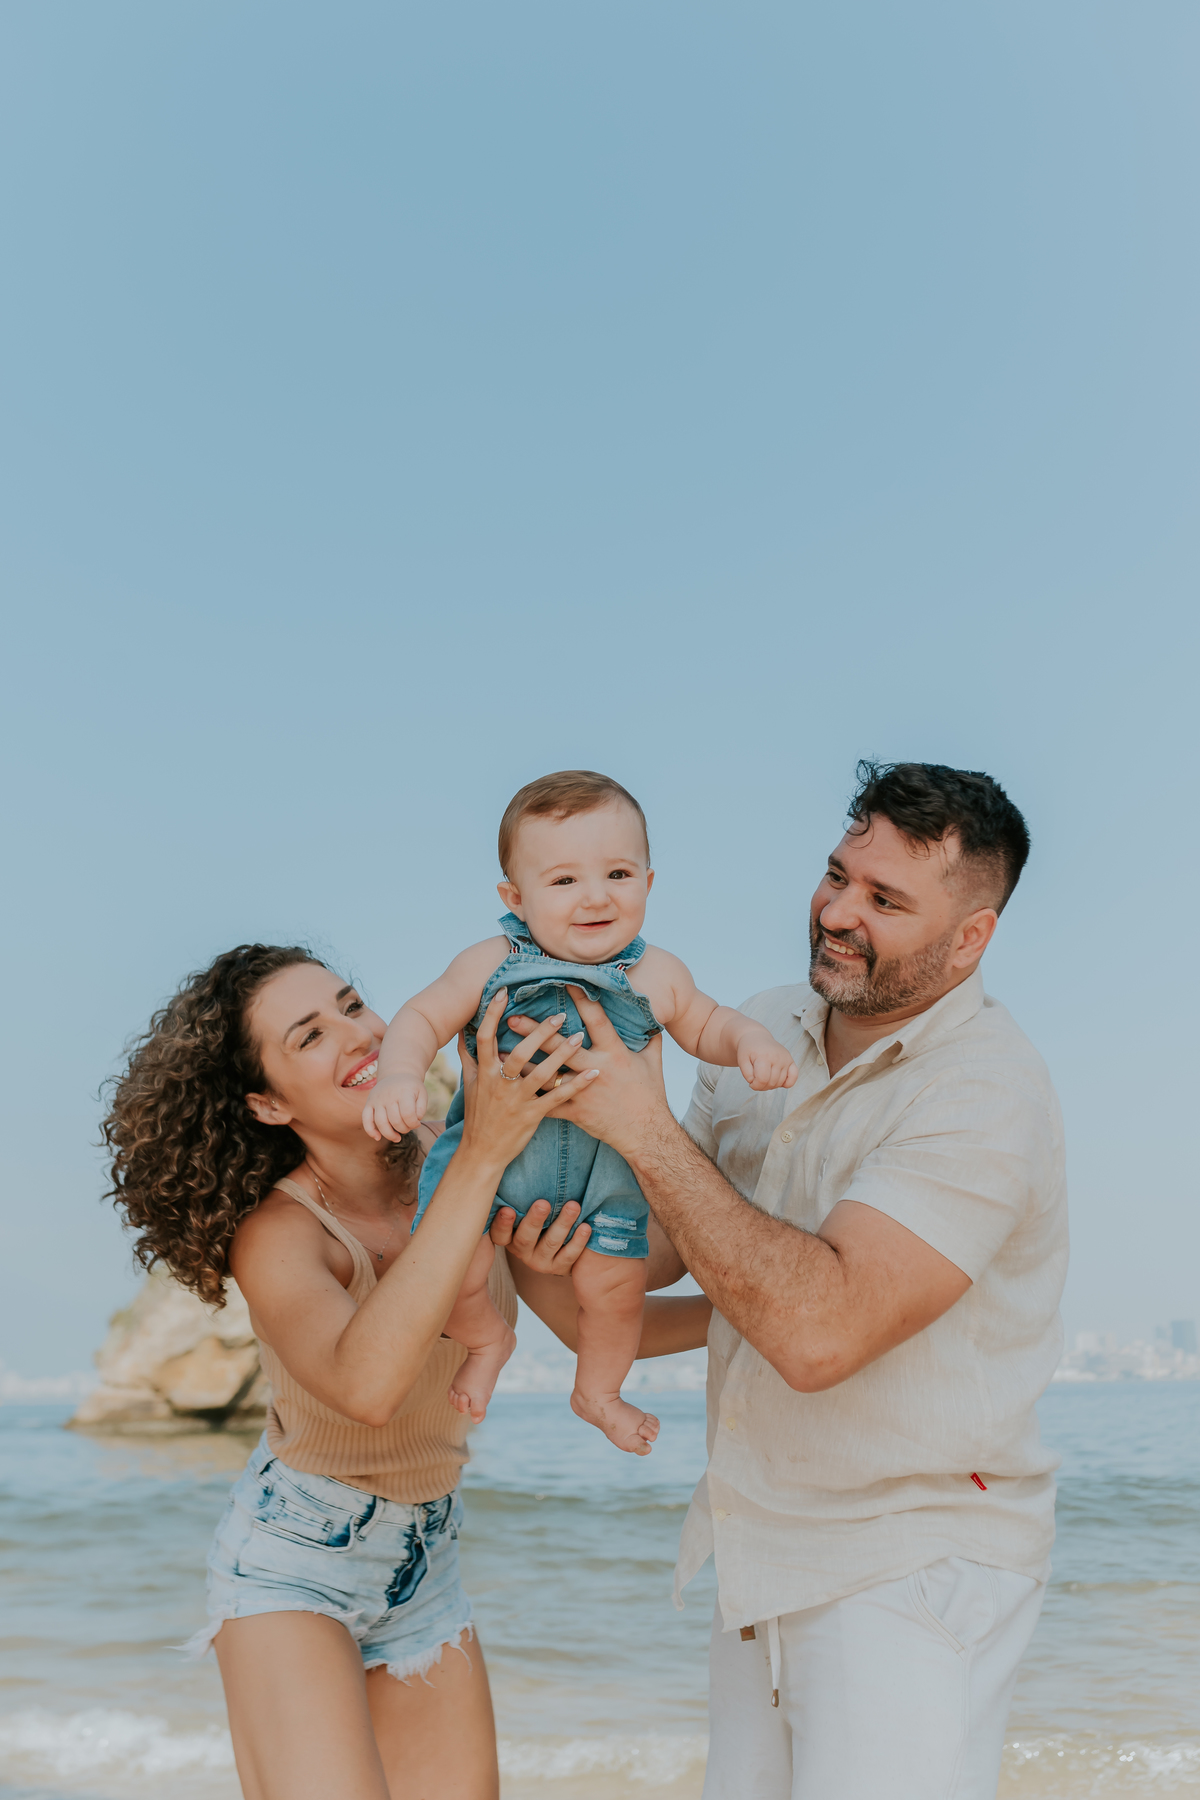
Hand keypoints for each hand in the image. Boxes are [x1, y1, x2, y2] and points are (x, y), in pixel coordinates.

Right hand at [362, 1075, 427, 1141]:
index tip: (417, 1123)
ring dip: (390, 1134)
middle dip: (404, 1129)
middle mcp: (388, 1095)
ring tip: (397, 1138)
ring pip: (380, 1122)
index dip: (414, 1123)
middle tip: (408, 1127)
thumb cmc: (411, 1088)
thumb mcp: (422, 1093)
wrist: (397, 1074)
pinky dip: (370, 1130)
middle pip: (395, 1120)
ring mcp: (377, 1099)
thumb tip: (415, 1121)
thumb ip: (421, 1108)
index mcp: (403, 1092)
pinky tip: (378, 1137)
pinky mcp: (369, 1103)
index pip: (408, 1114)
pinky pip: (365, 1119)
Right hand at [457, 990, 598, 1173]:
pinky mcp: (531, 1116)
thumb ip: (468, 1055)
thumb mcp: (470, 1084)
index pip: (485, 1037)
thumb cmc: (478, 1115)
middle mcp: (499, 1084)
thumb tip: (464, 1029)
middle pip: (518, 1052)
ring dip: (561, 1054)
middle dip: (539, 1033)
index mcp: (484, 1072)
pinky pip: (557, 1098)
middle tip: (560, 1014)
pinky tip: (594, 1073)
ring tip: (580, 1036)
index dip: (492, 1014)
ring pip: (540, 1073)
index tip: (504, 992)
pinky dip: (576, 1085)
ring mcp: (516, 1101)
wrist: (481, 1153)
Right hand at [490, 1199, 591, 1272]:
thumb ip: (519, 1199)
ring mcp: (540, 1261)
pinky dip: (578, 1241)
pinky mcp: (559, 1267)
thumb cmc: (538, 1217)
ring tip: (573, 1206)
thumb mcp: (524, 1211)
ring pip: (550, 1243)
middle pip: (525, 1238)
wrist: (559, 1247)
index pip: (500, 1234)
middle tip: (543, 1203)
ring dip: (562, 1224)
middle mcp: (522, 1251)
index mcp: (509, 1237)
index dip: (503, 1224)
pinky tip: (585, 1227)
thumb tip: (517, 1167)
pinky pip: (569, 1255)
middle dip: (534, 1220)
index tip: (507, 1210)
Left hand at [507, 986, 670, 1159]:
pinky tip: (510, 1087)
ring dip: (523, 1063)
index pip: (596, 1020)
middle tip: (513, 1018)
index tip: (566, 982)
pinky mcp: (575, 1112)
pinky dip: (528, 1095)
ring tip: (500, 1052)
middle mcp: (596, 1069)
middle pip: (561, 1046)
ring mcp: (583, 1092)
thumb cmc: (650, 1095)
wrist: (646, 1134)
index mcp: (615, 1053)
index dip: (582, 1000)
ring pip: (547, 1075)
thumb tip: (651, 1017)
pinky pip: (548, 1103)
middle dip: (536, 1032)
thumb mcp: (652, 1062)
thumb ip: (649, 1038)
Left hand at [737, 1030, 798, 1090]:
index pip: (762, 1080)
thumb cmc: (748, 1049)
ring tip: (764, 1078)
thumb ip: (747, 1074)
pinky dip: (787, 1083)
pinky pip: (794, 1077)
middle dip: (762, 1086)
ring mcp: (785, 1059)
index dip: (755, 1085)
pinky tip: (778, 1081)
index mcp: (764, 1056)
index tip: (751, 1083)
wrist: (756, 1037)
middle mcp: (777, 1057)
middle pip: (771, 1083)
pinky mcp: (790, 1060)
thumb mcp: (741, 1060)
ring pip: (780, 1082)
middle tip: (756, 1080)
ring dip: (771, 1085)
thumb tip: (756, 1082)